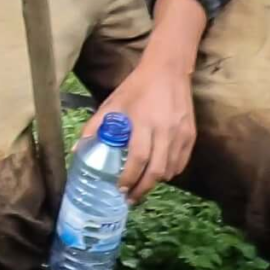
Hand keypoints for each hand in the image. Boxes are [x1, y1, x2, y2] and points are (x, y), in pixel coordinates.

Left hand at [88, 59, 195, 205]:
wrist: (168, 71)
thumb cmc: (136, 87)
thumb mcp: (112, 104)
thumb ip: (95, 126)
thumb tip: (78, 150)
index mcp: (142, 122)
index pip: (138, 158)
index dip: (129, 178)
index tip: (119, 189)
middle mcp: (164, 130)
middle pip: (156, 170)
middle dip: (142, 188)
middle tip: (131, 198)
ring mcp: (180, 133)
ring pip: (171, 169)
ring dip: (156, 182)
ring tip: (142, 187)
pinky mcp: (191, 134)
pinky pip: (182, 162)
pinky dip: (170, 172)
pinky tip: (158, 174)